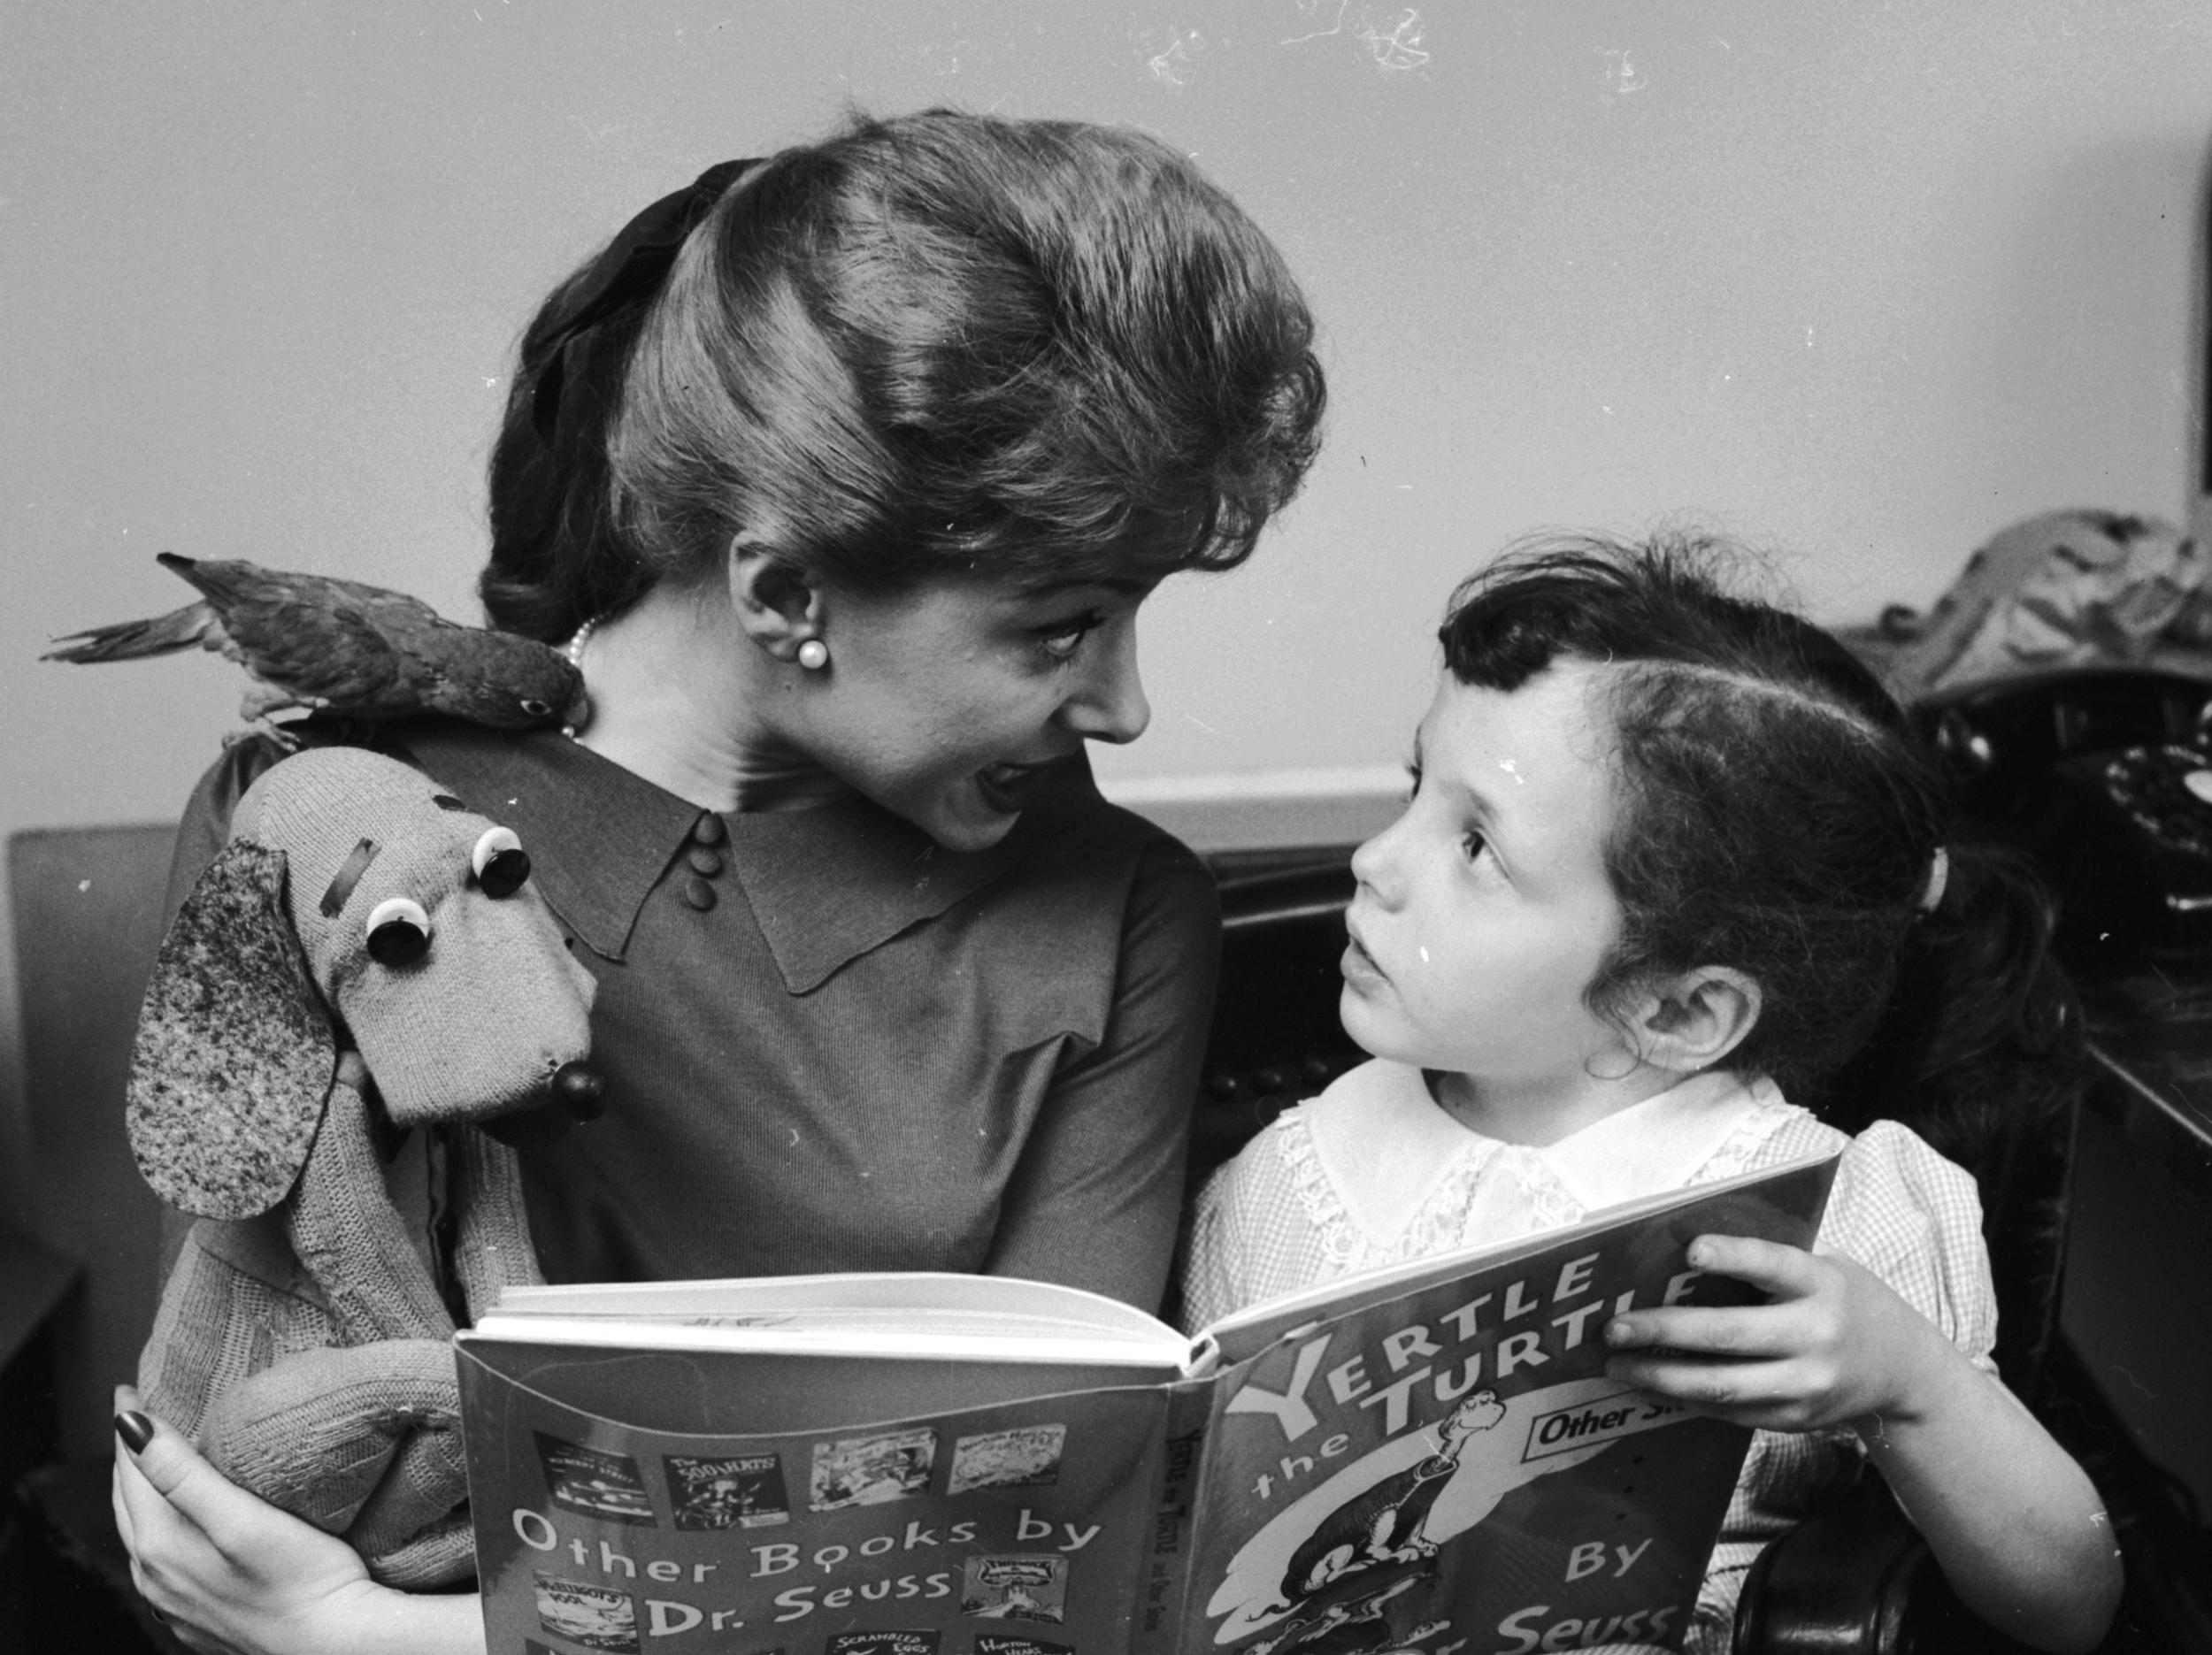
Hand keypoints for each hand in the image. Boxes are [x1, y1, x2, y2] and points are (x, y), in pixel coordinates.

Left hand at [110, 1384, 384, 1654]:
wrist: (334, 1647)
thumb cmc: (302, 1581)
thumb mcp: (241, 1518)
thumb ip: (182, 1473)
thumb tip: (130, 1425)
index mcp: (160, 1546)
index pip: (129, 1469)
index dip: (127, 1424)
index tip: (128, 1387)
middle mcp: (155, 1577)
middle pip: (129, 1500)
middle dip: (131, 1453)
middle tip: (142, 1411)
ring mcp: (174, 1601)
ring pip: (143, 1530)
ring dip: (145, 1489)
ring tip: (161, 1454)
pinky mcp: (198, 1615)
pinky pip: (163, 1559)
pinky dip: (165, 1524)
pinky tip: (188, 1519)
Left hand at [1600, 1234, 1951, 1433]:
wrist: (1903, 1372)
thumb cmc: (1845, 1302)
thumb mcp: (1825, 1268)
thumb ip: (1769, 1262)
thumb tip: (1679, 1251)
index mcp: (1822, 1284)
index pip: (1772, 1265)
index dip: (1733, 1257)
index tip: (1689, 1251)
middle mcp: (1816, 1336)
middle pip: (1730, 1336)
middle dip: (1665, 1331)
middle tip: (1615, 1326)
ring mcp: (1805, 1385)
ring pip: (1721, 1384)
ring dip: (1660, 1375)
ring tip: (1616, 1363)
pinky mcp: (1793, 1418)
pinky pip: (1727, 1409)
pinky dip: (1682, 1397)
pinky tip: (1647, 1384)